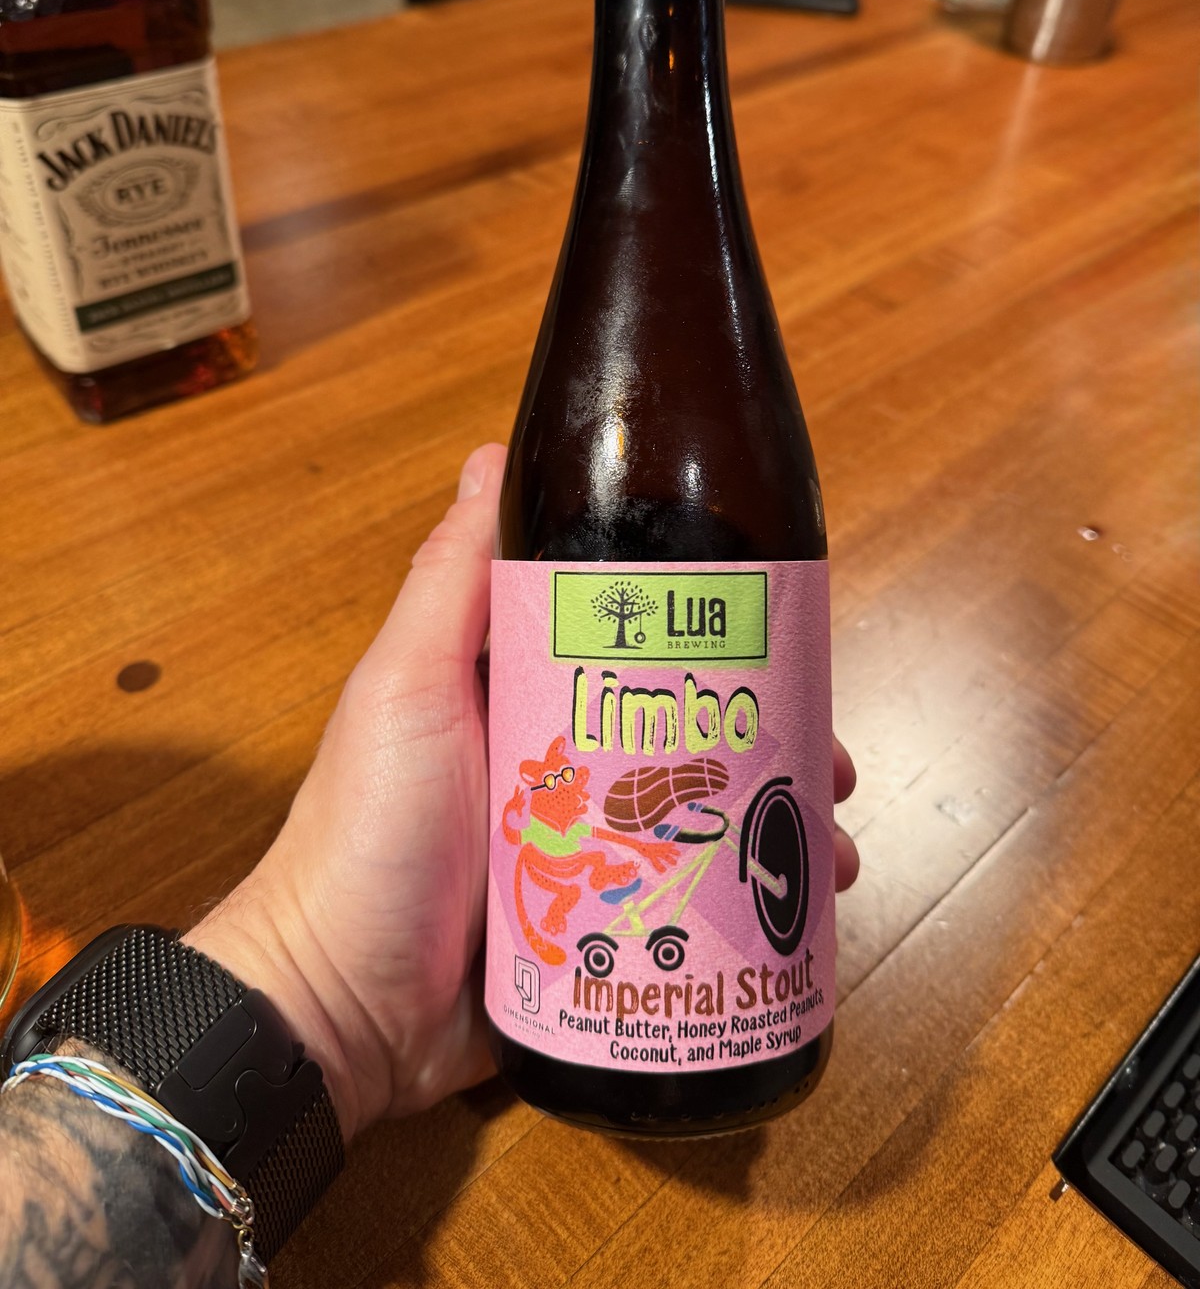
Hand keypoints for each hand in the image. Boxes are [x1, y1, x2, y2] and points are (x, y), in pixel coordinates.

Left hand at [190, 444, 860, 1142]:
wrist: (338, 1012)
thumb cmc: (371, 831)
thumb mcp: (406, 687)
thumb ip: (451, 581)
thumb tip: (489, 453)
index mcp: (519, 691)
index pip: (633, 639)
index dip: (711, 630)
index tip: (784, 629)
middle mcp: (561, 762)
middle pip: (686, 730)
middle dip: (770, 739)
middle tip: (830, 759)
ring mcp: (584, 852)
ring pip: (704, 819)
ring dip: (777, 825)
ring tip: (830, 848)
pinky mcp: (599, 928)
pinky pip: (691, 902)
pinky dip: (752, 905)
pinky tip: (804, 918)